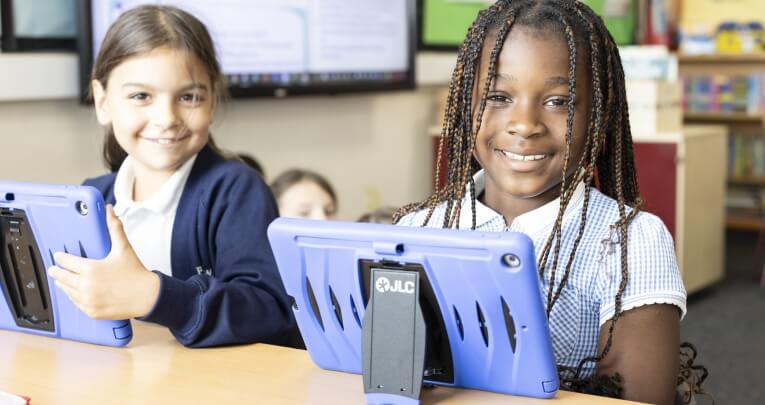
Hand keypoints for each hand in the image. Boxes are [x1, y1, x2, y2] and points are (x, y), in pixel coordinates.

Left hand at [48, 205, 159, 319]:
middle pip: (62, 277)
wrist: (147, 296)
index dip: (60, 258)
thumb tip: (109, 211)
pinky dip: (73, 296)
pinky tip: (73, 292)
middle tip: (53, 269)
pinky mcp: (91, 311)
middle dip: (56, 272)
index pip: (66, 262)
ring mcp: (88, 300)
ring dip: (62, 284)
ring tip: (61, 280)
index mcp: (91, 269)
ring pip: (67, 291)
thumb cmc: (135, 273)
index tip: (57, 256)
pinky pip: (75, 303)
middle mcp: (86, 286)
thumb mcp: (123, 248)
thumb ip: (114, 228)